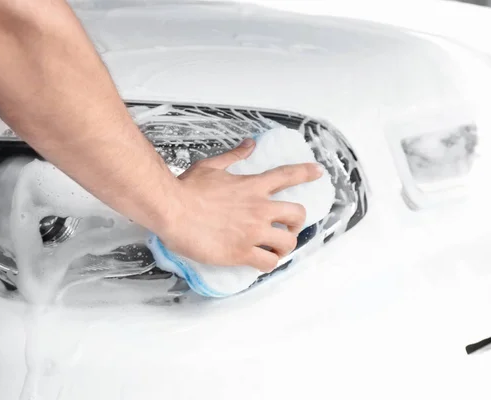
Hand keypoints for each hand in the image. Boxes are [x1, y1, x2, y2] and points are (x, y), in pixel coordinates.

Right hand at [157, 139, 323, 271]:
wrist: (172, 209)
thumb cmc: (187, 188)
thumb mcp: (212, 166)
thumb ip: (234, 156)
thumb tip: (250, 145)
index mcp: (253, 186)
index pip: (288, 176)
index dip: (306, 173)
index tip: (318, 172)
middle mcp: (259, 209)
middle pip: (297, 214)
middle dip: (296, 222)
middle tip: (285, 227)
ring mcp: (252, 232)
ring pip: (288, 242)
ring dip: (285, 246)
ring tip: (275, 249)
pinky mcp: (242, 252)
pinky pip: (268, 263)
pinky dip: (269, 263)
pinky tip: (261, 261)